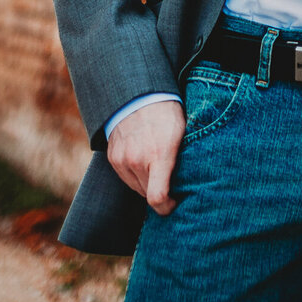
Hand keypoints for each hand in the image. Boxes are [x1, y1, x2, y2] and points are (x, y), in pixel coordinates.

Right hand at [106, 100, 185, 214]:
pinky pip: (125, 177)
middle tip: (169, 181)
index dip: (167, 207)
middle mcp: (137, 160)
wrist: (140, 94)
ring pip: (136, 187)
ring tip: (157, 168)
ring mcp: (122, 159)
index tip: (174, 203)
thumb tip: (188, 184)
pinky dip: (135, 175)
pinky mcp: (112, 157)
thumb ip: (181, 161)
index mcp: (159, 155)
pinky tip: (144, 161)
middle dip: (159, 192)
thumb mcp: (183, 134)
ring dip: (146, 184)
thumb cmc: (167, 113)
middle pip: (147, 195)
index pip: (157, 198)